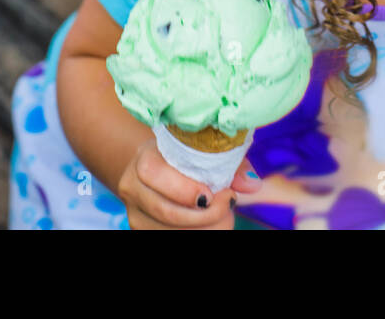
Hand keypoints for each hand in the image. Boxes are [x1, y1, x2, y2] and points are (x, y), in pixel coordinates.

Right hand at [118, 140, 262, 229]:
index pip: (154, 174)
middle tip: (228, 204)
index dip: (185, 188)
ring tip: (224, 215)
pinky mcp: (140, 228)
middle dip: (204, 215)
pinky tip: (212, 224)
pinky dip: (198, 232)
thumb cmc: (187, 155)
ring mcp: (135, 212)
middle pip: (166, 211)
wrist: (158, 167)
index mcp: (144, 159)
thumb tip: (252, 184)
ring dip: (205, 228)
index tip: (214, 193)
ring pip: (169, 231)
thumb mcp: (205, 149)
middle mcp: (132, 187)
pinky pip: (170, 236)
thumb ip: (229, 162)